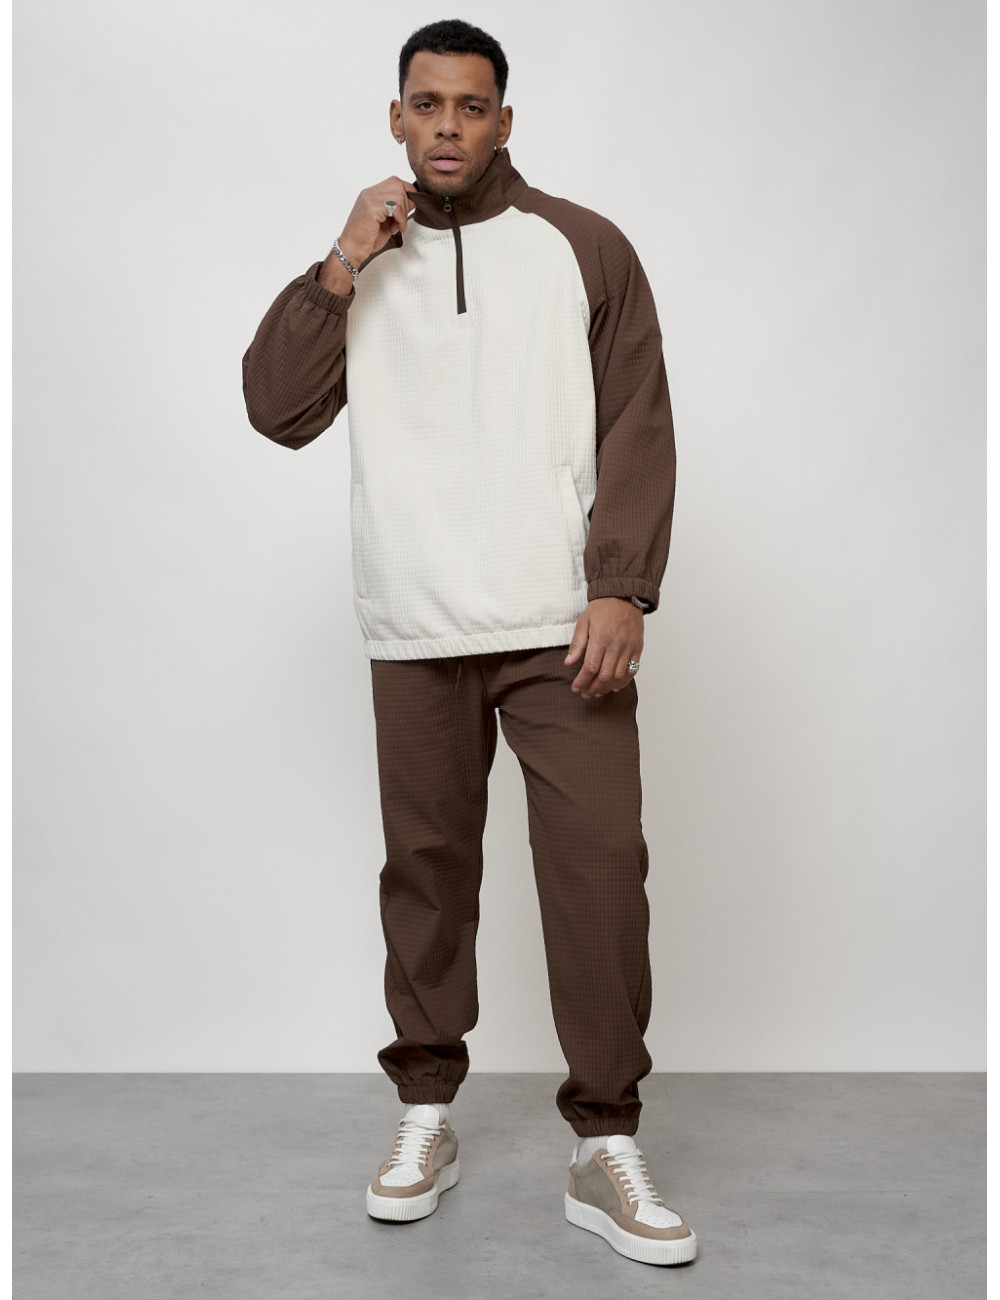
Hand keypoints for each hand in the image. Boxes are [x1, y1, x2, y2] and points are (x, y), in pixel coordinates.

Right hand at [317, 176, 418, 293]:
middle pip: (398, 185)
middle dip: (406, 203)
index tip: (409, 208)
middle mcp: (369, 193)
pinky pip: (395, 207)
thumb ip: (398, 210)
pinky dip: (400, 219)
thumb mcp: (387, 221)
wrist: (352, 249)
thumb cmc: (367, 238)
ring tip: (397, 227)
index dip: (406, 193)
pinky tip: (395, 229)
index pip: (394, 181)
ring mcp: (369, 199)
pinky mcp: (371, 208)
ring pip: (399, 195)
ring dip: (403, 214)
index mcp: (371, 194)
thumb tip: (413, 201)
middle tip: (401, 220)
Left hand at [564, 598, 643, 699]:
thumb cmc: (602, 608)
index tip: (576, 688)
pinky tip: (614, 686)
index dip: (582, 681)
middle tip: (585, 694)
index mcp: (600, 638)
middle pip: (605, 676)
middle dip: (593, 688)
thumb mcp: (583, 622)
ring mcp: (629, 648)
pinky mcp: (638, 648)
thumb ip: (577, 644)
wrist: (624, 595)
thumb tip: (568, 663)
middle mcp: (616, 645)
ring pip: (618, 676)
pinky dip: (623, 682)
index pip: (590, 668)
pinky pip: (632, 671)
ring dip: (606, 688)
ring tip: (597, 692)